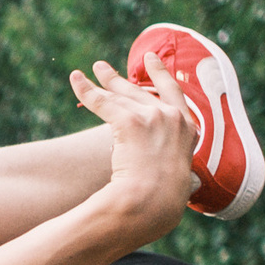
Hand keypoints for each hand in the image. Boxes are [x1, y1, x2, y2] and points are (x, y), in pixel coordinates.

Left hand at [68, 50, 195, 239]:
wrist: (152, 203)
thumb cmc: (163, 200)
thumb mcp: (179, 178)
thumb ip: (177, 165)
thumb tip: (183, 178)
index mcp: (189, 130)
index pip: (173, 94)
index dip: (160, 75)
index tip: (151, 61)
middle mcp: (173, 118)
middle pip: (140, 92)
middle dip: (119, 79)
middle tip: (103, 68)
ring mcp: (153, 117)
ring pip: (120, 97)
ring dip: (101, 83)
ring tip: (86, 73)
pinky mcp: (130, 122)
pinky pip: (103, 103)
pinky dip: (86, 92)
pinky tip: (76, 80)